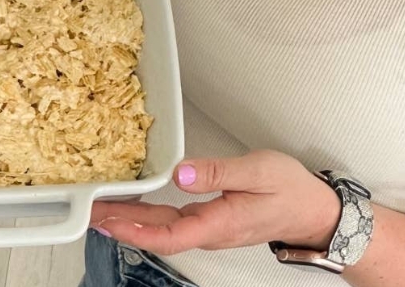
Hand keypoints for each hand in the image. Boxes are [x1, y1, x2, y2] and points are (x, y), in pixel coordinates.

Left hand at [90, 150, 340, 255]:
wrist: (313, 210)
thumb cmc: (291, 190)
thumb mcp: (258, 170)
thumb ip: (218, 172)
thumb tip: (181, 172)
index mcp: (220, 223)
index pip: (169, 235)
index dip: (135, 231)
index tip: (107, 223)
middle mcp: (211, 232)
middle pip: (159, 234)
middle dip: (122, 223)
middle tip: (91, 211)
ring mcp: (212, 230)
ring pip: (165, 230)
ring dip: (133, 220)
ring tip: (104, 207)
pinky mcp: (214, 222)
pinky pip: (176, 224)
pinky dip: (151, 216)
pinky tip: (138, 206)